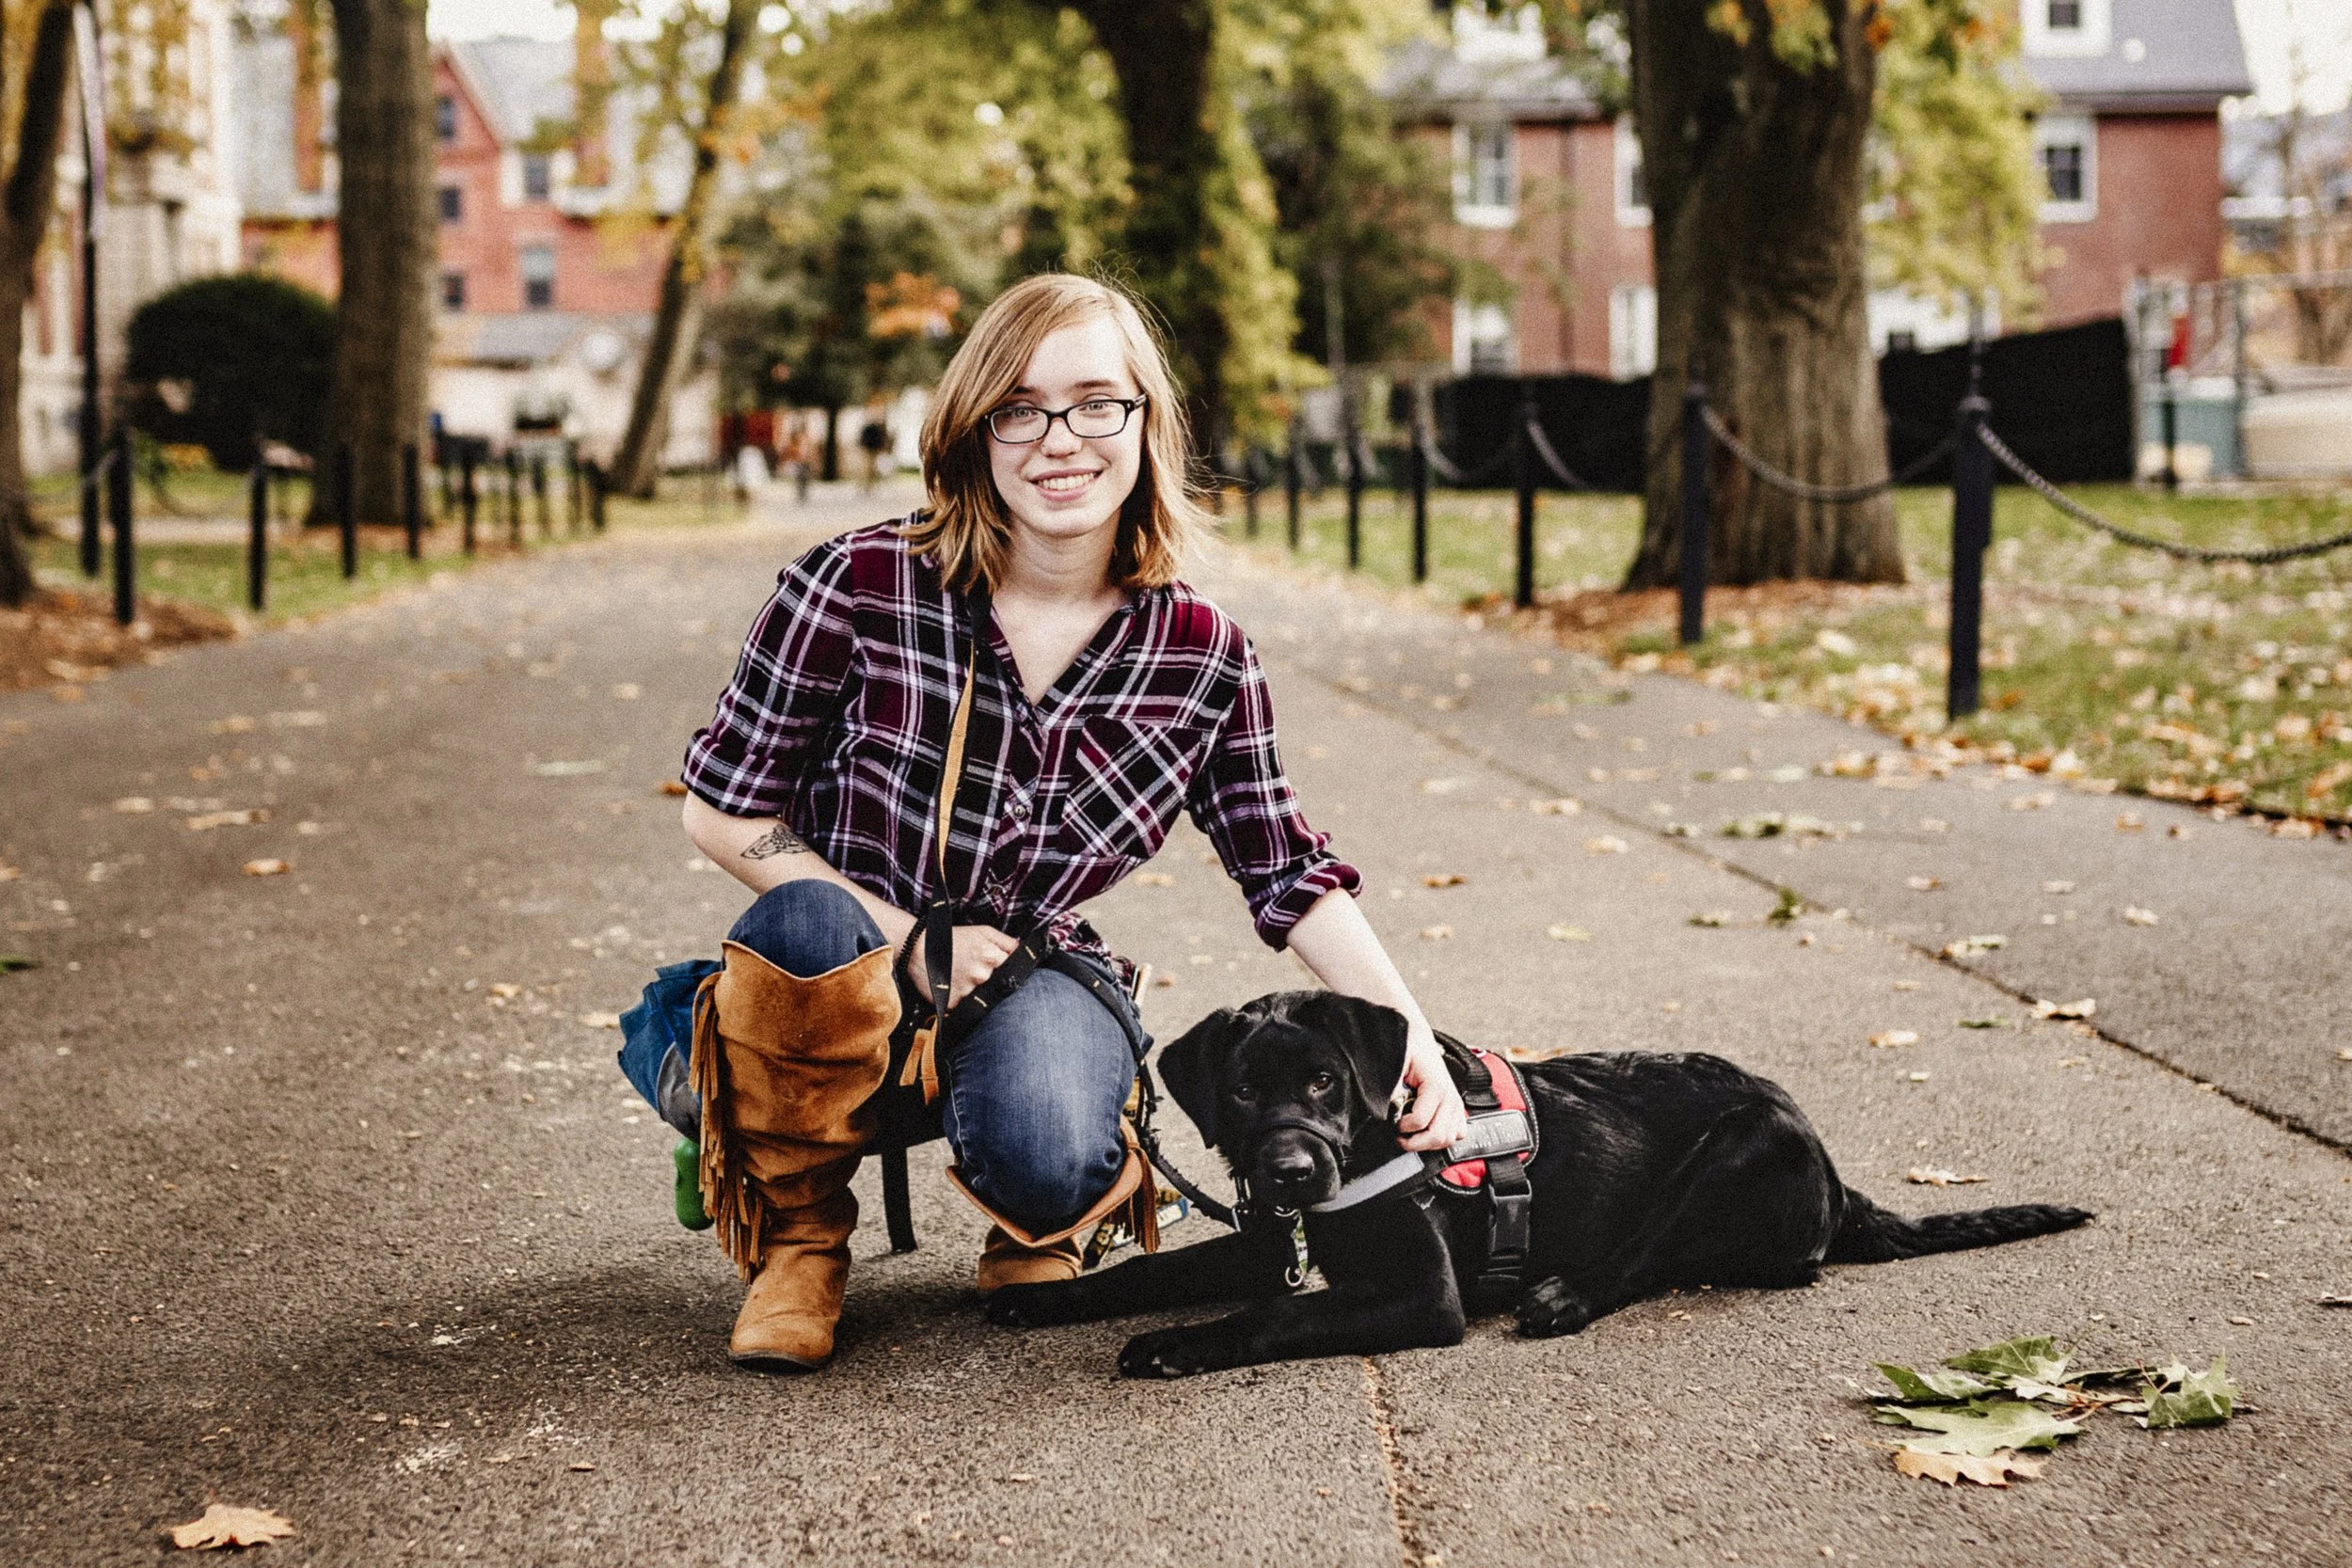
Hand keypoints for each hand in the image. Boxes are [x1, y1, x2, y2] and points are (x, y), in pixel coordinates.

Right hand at [904, 922, 1016, 1008]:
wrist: (918, 947)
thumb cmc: (952, 938)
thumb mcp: (983, 931)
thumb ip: (1007, 942)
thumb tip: (1023, 953)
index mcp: (992, 957)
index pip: (1013, 972)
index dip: (1006, 972)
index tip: (999, 970)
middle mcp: (982, 975)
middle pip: (998, 987)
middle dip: (991, 982)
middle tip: (976, 972)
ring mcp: (968, 991)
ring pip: (982, 998)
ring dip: (977, 992)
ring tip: (963, 979)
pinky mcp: (953, 1003)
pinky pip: (965, 1007)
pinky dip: (962, 1001)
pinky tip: (954, 988)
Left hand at [1393, 1021, 1467, 1151]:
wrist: (1418, 1040)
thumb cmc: (1406, 1050)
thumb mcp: (1395, 1064)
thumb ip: (1392, 1087)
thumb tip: (1390, 1111)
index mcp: (1436, 1085)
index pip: (1420, 1120)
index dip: (1402, 1126)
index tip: (1392, 1122)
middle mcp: (1451, 1097)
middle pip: (1439, 1136)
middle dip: (1415, 1142)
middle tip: (1399, 1136)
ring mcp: (1456, 1104)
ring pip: (1449, 1139)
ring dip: (1428, 1143)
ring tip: (1411, 1134)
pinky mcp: (1457, 1109)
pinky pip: (1457, 1133)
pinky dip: (1441, 1138)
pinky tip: (1425, 1131)